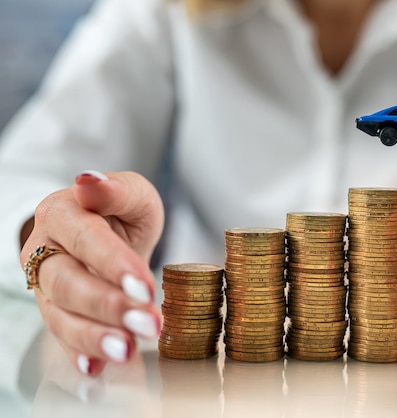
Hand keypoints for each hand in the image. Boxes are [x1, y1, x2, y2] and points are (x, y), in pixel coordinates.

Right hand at [20, 170, 163, 375]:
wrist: (110, 229)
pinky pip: (62, 336)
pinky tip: (97, 367)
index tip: (144, 285)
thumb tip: (89, 181)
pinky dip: (79, 353)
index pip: (84, 239)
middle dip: (109, 306)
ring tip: (127, 349)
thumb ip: (116, 189)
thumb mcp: (132, 192)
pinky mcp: (56, 311)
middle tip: (148, 323)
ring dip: (94, 336)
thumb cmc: (122, 209)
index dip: (112, 263)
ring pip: (61, 315)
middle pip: (68, 283)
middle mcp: (45, 250)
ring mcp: (46, 285)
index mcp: (61, 213)